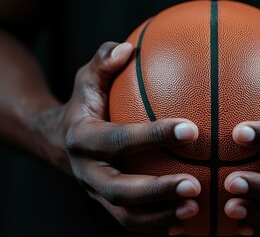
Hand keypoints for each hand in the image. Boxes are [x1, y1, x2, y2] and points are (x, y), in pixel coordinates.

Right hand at [57, 42, 200, 234]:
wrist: (55, 141)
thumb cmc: (82, 104)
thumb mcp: (86, 78)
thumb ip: (103, 62)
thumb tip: (128, 49)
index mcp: (83, 138)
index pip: (118, 139)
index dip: (152, 135)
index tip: (191, 129)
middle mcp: (87, 170)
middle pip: (119, 189)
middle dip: (157, 190)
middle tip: (195, 185)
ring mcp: (95, 192)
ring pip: (124, 215)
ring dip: (160, 215)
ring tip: (194, 209)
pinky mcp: (104, 204)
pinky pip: (129, 222)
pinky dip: (155, 226)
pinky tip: (185, 223)